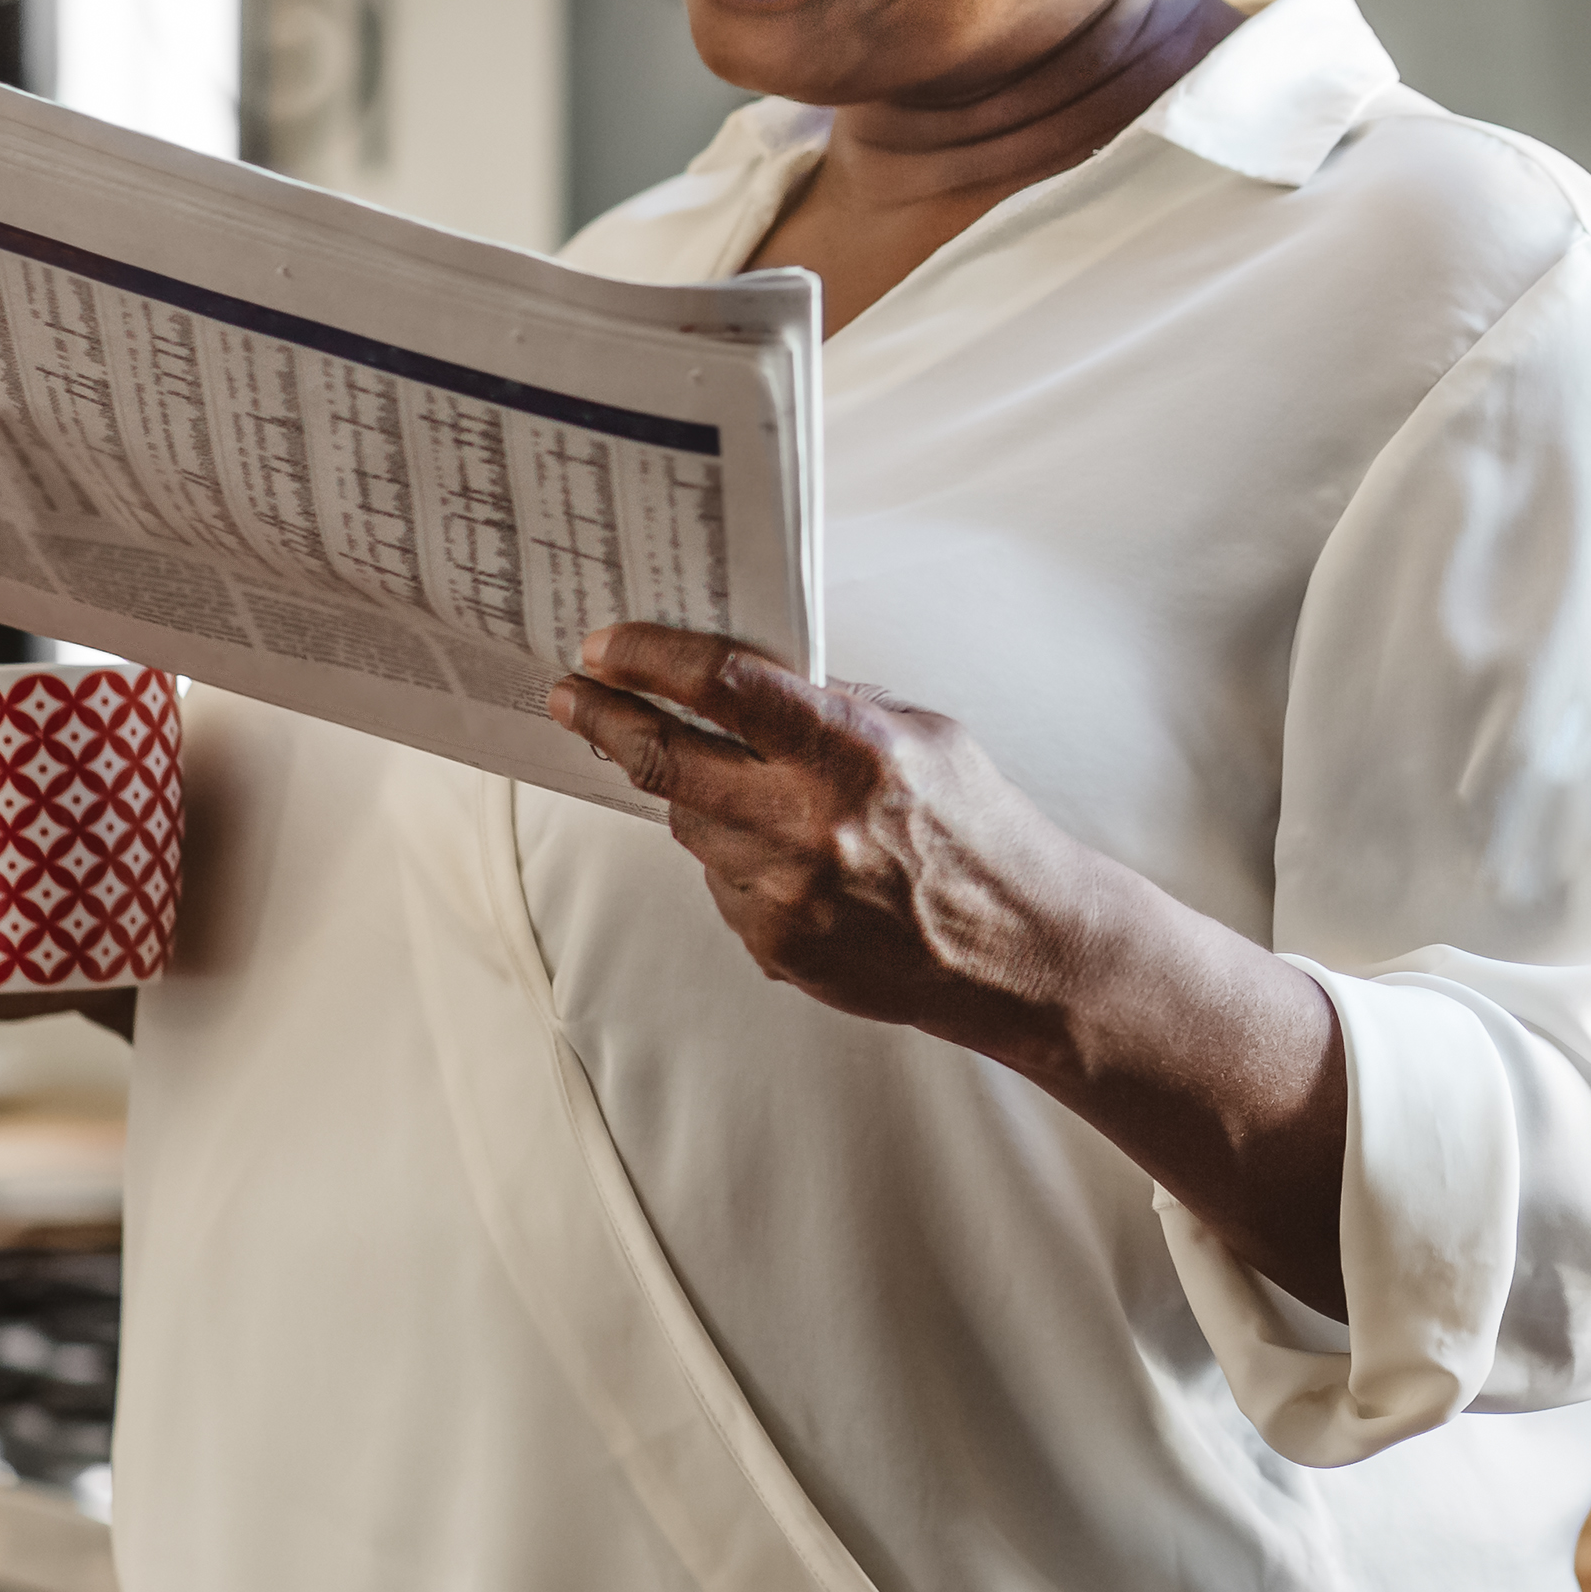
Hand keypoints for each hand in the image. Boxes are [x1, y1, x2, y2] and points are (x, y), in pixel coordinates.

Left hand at [546, 626, 1078, 1042]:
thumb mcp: (923, 733)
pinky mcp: (773, 943)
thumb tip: (745, 678)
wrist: (1017, 945)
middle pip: (666, 760)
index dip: (649, 659)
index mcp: (853, 750)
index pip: (722, 686)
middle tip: (574, 697)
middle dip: (606, 719)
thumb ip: (833, 705)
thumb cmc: (977, 830)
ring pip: (689, 822)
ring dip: (690, 792)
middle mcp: (809, 822)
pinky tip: (790, 856)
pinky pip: (720, 880)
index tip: (605, 645)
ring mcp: (785, 891)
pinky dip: (737, 857)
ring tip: (730, 782)